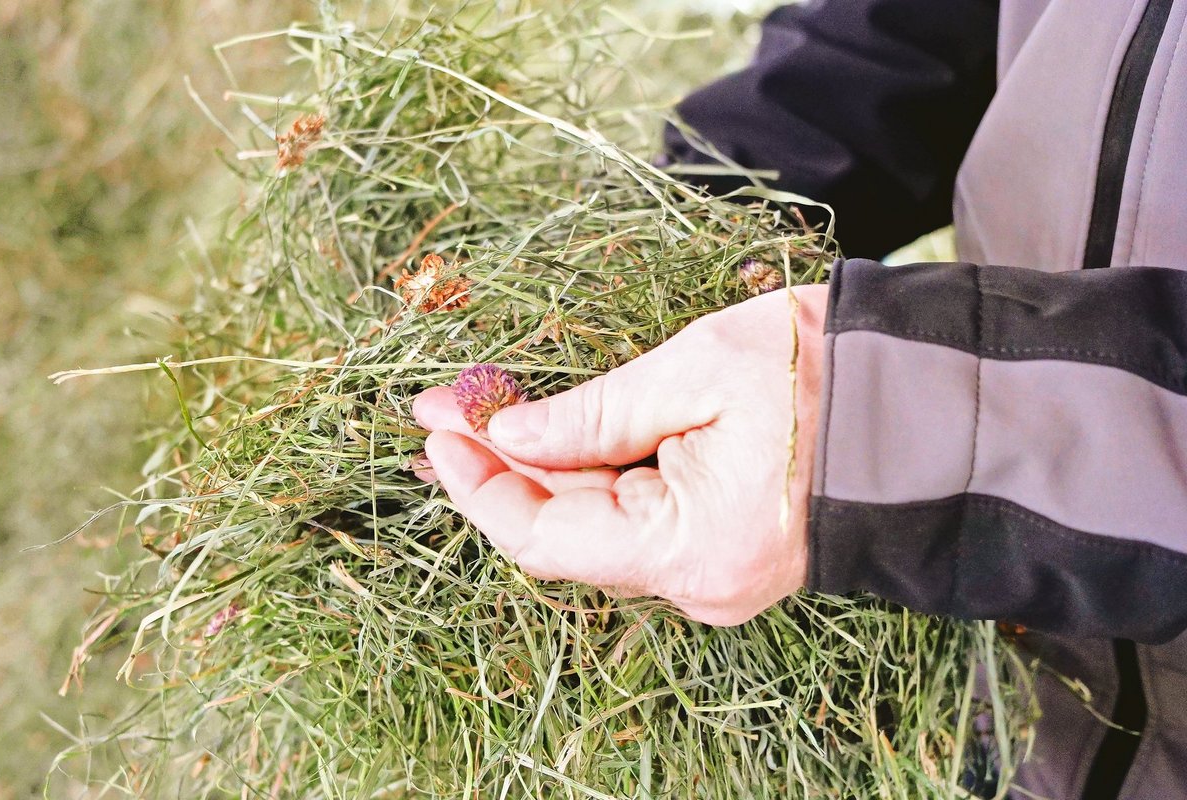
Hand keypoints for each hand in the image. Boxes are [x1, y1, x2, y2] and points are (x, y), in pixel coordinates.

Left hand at [412, 284, 828, 625]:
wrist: (944, 401)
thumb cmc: (834, 373)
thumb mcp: (700, 368)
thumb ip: (595, 411)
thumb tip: (508, 433)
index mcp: (691, 549)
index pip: (543, 539)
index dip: (480, 486)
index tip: (437, 427)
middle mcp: (698, 581)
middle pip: (564, 531)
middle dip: (500, 464)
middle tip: (447, 406)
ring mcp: (714, 569)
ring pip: (596, 522)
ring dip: (540, 466)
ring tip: (482, 411)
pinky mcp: (725, 546)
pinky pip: (636, 515)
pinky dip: (589, 473)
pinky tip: (552, 432)